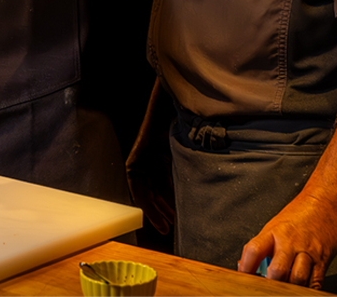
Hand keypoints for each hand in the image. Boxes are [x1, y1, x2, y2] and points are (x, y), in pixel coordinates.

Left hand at [125, 78, 175, 235]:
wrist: (177, 109)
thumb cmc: (187, 129)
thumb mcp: (188, 156)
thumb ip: (188, 171)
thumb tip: (200, 193)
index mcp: (163, 160)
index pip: (163, 188)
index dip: (167, 206)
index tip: (174, 221)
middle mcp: (151, 161)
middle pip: (152, 192)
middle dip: (160, 211)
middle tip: (169, 227)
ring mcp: (142, 158)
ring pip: (143, 190)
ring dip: (151, 208)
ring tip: (163, 224)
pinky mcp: (135, 156)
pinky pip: (135, 181)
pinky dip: (142, 195)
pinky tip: (149, 206)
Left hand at [238, 191, 336, 289]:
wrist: (324, 205)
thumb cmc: (298, 216)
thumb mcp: (275, 226)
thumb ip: (263, 246)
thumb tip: (247, 264)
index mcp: (272, 232)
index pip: (254, 250)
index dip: (246, 266)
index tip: (243, 276)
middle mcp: (289, 243)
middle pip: (276, 270)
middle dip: (271, 284)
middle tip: (266, 289)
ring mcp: (307, 253)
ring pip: (297, 279)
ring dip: (290, 289)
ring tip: (284, 289)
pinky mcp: (323, 261)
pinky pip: (315, 282)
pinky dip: (307, 289)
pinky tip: (301, 289)